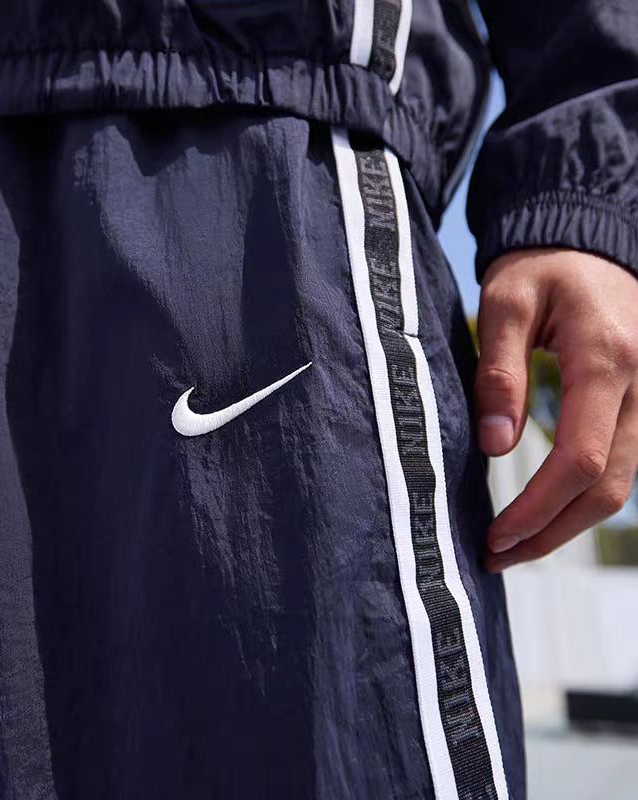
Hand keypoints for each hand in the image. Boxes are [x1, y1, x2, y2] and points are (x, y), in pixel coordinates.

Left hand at [475, 248, 637, 571]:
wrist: (586, 242)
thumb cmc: (541, 268)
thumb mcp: (506, 303)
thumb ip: (500, 373)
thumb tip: (495, 447)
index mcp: (608, 360)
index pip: (581, 457)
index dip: (538, 507)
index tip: (496, 536)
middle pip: (608, 487)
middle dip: (552, 531)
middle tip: (497, 556)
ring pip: (620, 485)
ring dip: (567, 524)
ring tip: (513, 546)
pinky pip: (620, 465)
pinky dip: (581, 499)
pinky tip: (543, 513)